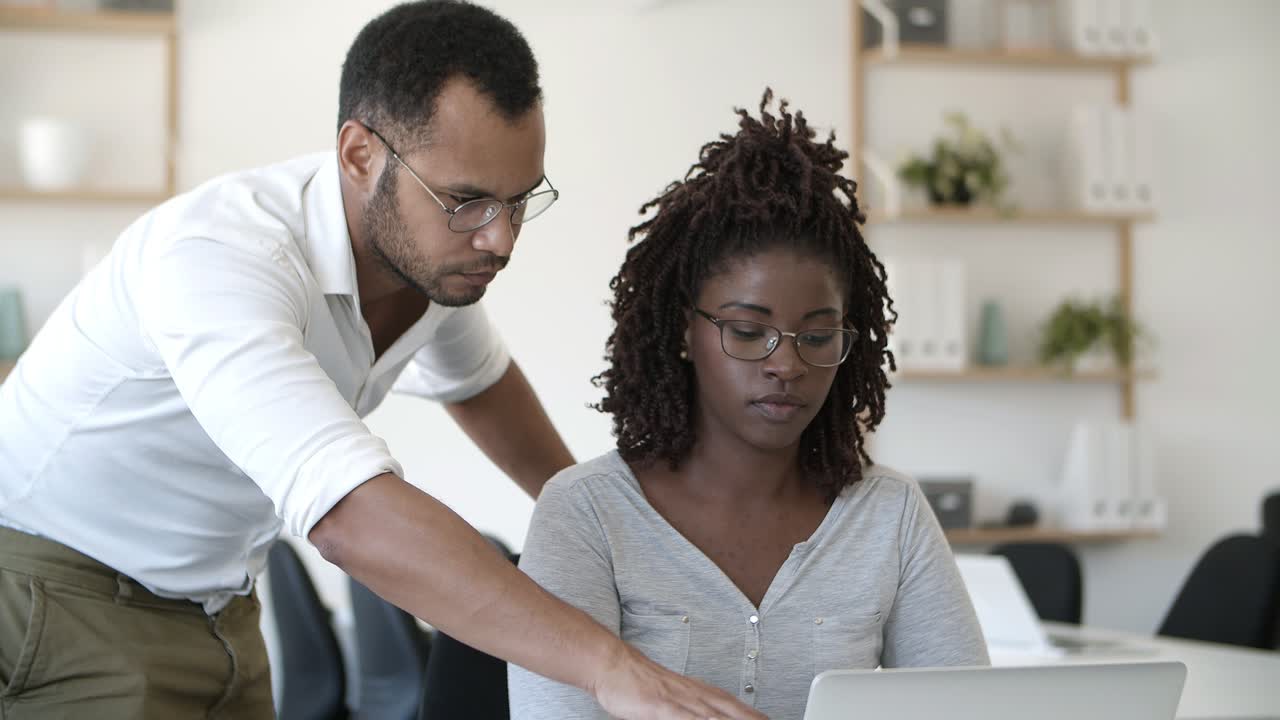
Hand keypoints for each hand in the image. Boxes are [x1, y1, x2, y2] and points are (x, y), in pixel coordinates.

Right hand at [589, 642, 767, 719]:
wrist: (613, 663)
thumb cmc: (639, 684)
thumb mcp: (671, 698)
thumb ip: (690, 711)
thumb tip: (707, 714)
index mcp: (701, 693)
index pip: (737, 709)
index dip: (755, 716)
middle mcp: (697, 695)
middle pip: (734, 712)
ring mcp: (682, 701)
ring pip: (716, 717)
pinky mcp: (664, 707)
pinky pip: (687, 719)